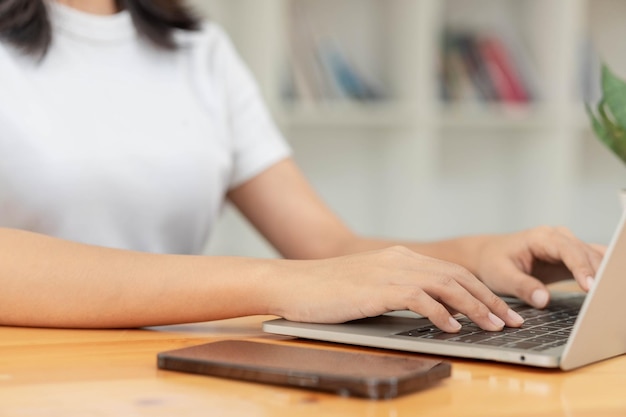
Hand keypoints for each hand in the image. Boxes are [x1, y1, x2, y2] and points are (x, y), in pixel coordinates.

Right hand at [267, 246, 524, 332]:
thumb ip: (398, 292)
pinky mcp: (376, 289)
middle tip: (510, 320)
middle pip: (457, 276)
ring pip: (445, 285)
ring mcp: (388, 272)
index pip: (451, 271)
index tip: (500, 310)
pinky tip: (452, 328)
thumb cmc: (327, 291)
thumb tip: (430, 313)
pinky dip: (440, 313)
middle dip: (488, 299)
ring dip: (473, 307)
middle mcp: (399, 259)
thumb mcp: (369, 286)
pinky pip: (419, 299)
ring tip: (493, 326)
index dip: (480, 291)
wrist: (292, 283)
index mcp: (400, 257)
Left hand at [473, 226, 604, 307]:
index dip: (581, 268)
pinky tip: (611, 287)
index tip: (590, 287)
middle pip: (586, 253)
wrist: (488, 255)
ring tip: (612, 294)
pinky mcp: (571, 258)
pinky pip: (593, 262)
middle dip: (599, 273)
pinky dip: (603, 273)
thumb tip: (544, 300)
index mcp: (541, 238)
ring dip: (605, 273)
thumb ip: (522, 286)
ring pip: (594, 257)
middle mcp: (558, 237)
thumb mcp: (501, 276)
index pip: (568, 250)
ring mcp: (567, 246)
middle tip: (607, 296)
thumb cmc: (493, 263)